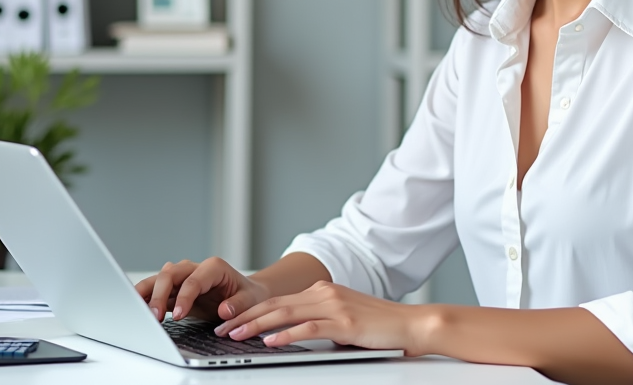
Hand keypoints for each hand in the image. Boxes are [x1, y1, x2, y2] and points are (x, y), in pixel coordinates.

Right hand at [134, 257, 267, 324]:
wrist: (245, 295)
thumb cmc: (247, 295)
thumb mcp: (250, 299)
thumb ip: (238, 304)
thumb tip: (224, 310)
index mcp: (213, 267)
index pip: (193, 280)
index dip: (184, 297)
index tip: (178, 315)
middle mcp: (195, 268)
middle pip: (169, 274)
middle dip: (159, 294)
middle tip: (154, 317)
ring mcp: (183, 278)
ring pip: (158, 280)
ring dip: (147, 295)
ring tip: (138, 312)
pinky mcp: (175, 290)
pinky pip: (156, 292)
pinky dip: (146, 299)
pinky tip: (137, 310)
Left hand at [213, 280, 431, 355]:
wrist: (411, 324)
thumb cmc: (379, 327)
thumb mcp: (344, 320)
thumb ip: (320, 322)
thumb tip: (293, 335)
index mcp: (323, 292)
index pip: (279, 300)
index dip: (252, 310)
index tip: (230, 319)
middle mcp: (325, 294)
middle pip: (276, 304)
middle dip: (245, 316)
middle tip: (222, 326)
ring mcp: (335, 306)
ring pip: (286, 313)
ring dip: (257, 325)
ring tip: (236, 334)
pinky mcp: (344, 323)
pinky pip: (309, 328)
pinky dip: (286, 334)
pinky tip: (271, 341)